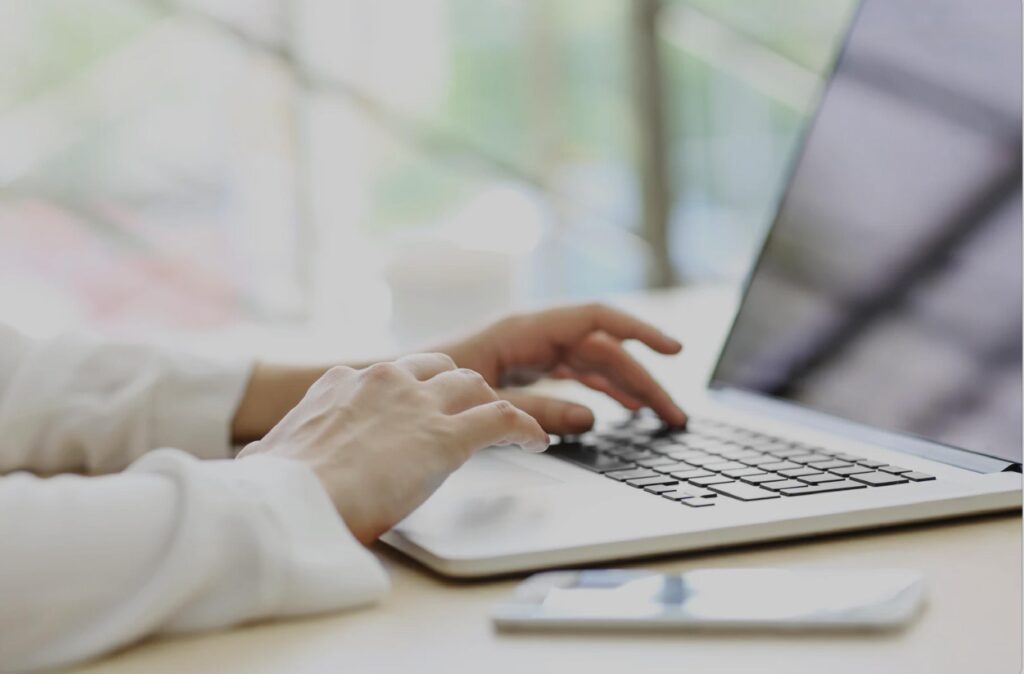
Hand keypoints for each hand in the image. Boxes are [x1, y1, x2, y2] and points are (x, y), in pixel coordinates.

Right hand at [236, 354, 547, 543]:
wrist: (286, 503)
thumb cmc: (271, 490)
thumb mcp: (264, 457)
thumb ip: (271, 451)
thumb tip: (252, 460)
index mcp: (340, 384)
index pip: (390, 375)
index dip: (410, 394)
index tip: (418, 411)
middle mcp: (383, 381)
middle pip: (440, 369)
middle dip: (457, 389)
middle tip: (468, 414)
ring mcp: (417, 405)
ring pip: (475, 386)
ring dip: (491, 405)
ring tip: (507, 428)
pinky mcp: (446, 436)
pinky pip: (503, 419)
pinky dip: (525, 428)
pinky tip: (536, 441)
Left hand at [439, 303, 686, 434]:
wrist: (389, 392)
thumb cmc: (425, 388)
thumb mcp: (484, 401)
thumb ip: (536, 410)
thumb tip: (591, 416)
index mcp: (523, 330)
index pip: (596, 320)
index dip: (639, 332)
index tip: (674, 350)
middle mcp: (531, 337)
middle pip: (602, 350)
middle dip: (642, 379)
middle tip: (674, 416)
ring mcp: (530, 354)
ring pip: (592, 365)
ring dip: (627, 388)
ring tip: (660, 417)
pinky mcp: (524, 372)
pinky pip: (574, 377)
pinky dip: (601, 392)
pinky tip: (622, 411)